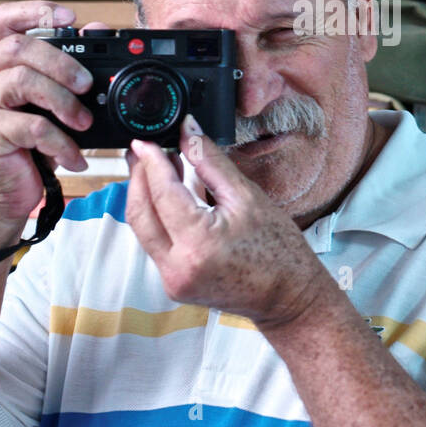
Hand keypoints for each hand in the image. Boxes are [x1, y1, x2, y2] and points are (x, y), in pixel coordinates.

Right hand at [0, 1, 94, 247]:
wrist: (1, 199)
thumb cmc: (25, 151)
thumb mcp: (49, 107)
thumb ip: (67, 71)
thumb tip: (96, 29)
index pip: (3, 22)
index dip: (35, 11)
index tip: (70, 17)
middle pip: (17, 48)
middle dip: (61, 63)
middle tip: (87, 86)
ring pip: (22, 82)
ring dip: (63, 101)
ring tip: (82, 122)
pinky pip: (30, 127)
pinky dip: (61, 142)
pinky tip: (73, 157)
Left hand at [124, 117, 335, 328]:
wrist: (288, 296)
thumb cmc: (278, 249)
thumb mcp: (246, 196)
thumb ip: (210, 160)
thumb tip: (187, 130)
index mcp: (199, 243)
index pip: (162, 193)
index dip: (151, 162)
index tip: (145, 142)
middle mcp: (178, 267)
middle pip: (140, 213)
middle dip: (137, 178)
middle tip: (141, 151)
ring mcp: (173, 281)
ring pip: (143, 230)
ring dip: (144, 197)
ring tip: (153, 168)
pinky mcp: (174, 285)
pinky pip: (154, 244)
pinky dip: (157, 217)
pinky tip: (166, 197)